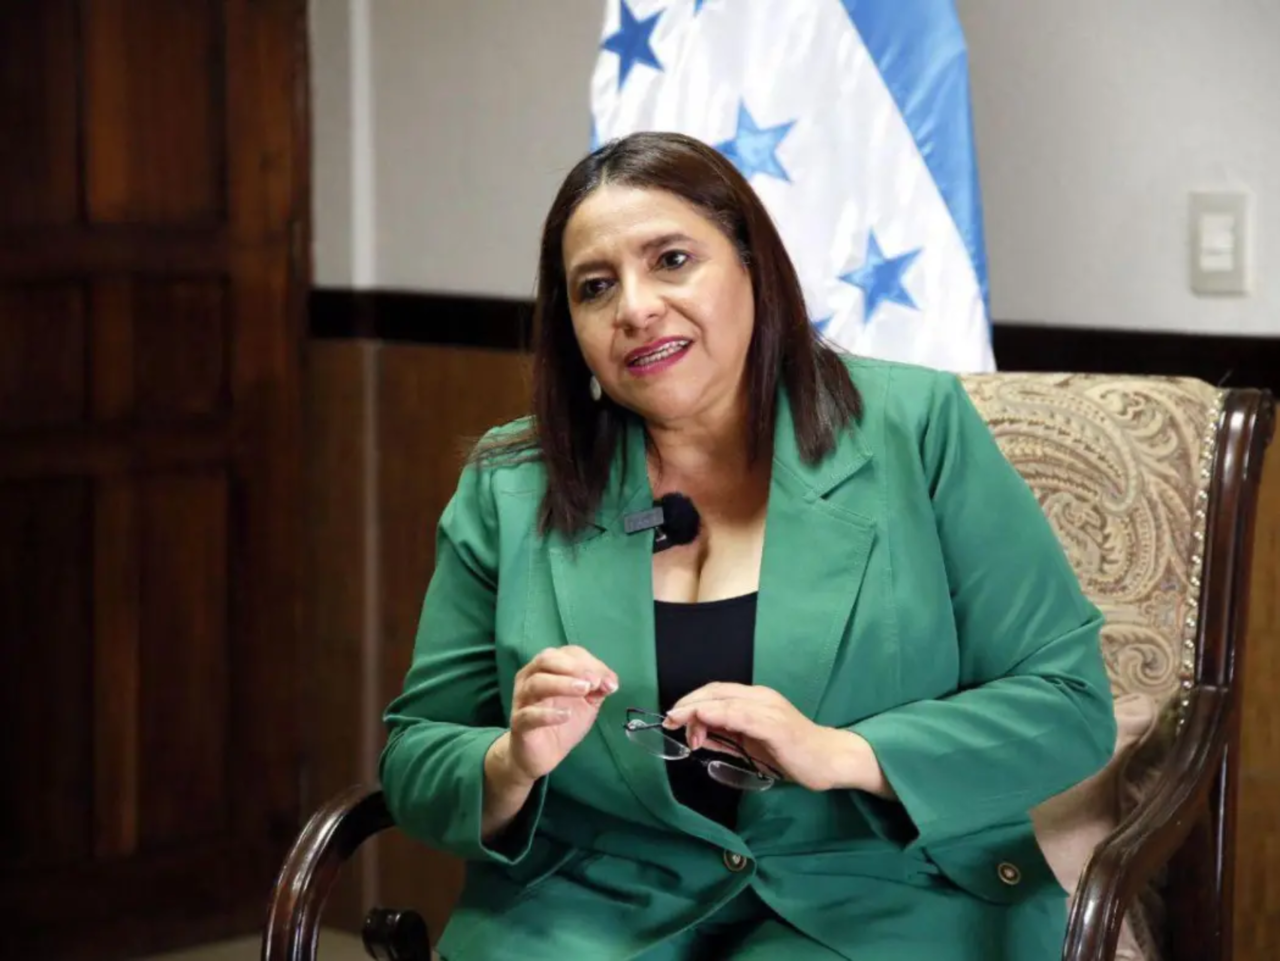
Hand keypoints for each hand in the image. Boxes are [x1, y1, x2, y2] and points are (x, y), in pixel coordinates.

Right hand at [503, 645, 618, 783]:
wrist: (541, 755)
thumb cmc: (562, 721)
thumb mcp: (586, 702)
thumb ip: (598, 688)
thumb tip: (611, 681)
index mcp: (547, 668)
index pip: (567, 653)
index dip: (589, 662)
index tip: (608, 679)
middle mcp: (530, 678)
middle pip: (546, 660)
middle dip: (574, 667)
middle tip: (594, 682)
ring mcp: (522, 700)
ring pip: (536, 683)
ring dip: (562, 684)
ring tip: (584, 690)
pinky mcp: (519, 724)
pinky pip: (529, 715)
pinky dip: (548, 714)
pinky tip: (566, 715)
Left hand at [663, 683, 869, 792]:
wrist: (829, 760)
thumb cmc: (791, 753)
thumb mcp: (750, 745)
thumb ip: (724, 737)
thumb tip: (695, 734)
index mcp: (754, 699)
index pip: (715, 692)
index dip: (690, 700)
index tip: (671, 717)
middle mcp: (760, 697)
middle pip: (715, 692)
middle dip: (687, 704)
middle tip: (668, 720)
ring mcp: (768, 709)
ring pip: (725, 701)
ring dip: (697, 711)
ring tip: (680, 725)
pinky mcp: (775, 724)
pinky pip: (742, 716)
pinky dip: (720, 715)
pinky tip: (705, 720)